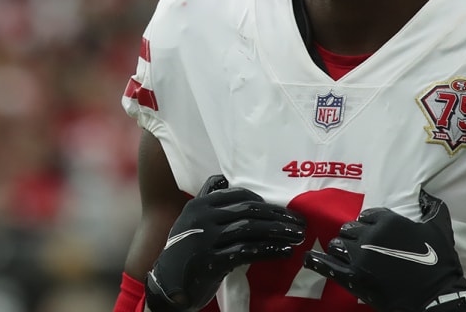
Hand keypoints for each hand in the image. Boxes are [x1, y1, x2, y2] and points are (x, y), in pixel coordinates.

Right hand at [145, 174, 305, 311]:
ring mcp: (206, 240)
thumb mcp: (190, 220)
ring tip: (298, 236)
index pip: (240, 195)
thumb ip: (207, 199)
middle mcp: (202, 218)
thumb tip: (224, 180)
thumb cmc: (184, 250)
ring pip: (251, 229)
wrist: (166, 285)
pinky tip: (285, 252)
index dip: (266, 202)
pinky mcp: (212, 262)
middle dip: (279, 215)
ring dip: (279, 232)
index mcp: (200, 205)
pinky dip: (270, 251)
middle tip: (299, 222)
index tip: (284, 210)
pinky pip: (247, 252)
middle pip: (249, 210)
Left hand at [303, 189, 465, 311]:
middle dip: (353, 238)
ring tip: (346, 257)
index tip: (370, 232)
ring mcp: (359, 256)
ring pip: (336, 245)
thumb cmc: (439, 263)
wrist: (436, 296)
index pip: (366, 216)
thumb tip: (426, 194)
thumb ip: (432, 208)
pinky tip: (310, 258)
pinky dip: (316, 261)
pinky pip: (327, 265)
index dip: (367, 224)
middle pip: (349, 230)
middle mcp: (370, 235)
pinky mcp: (352, 277)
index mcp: (389, 221)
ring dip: (340, 250)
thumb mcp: (440, 229)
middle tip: (360, 248)